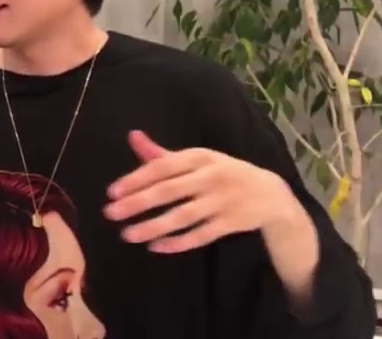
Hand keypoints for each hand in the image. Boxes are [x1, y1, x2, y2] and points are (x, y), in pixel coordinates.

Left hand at [103, 130, 292, 253]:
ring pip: (183, 216)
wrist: (271, 194)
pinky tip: (155, 246)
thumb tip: (132, 136)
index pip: (163, 167)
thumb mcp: (198, 159)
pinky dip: (178, 242)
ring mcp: (222, 201)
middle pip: (170, 191)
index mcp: (199, 157)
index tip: (112, 192)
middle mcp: (211, 177)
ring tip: (127, 235)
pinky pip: (201, 235)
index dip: (137, 178)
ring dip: (154, 226)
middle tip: (110, 213)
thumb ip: (162, 154)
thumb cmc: (223, 173)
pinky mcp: (231, 223)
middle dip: (138, 203)